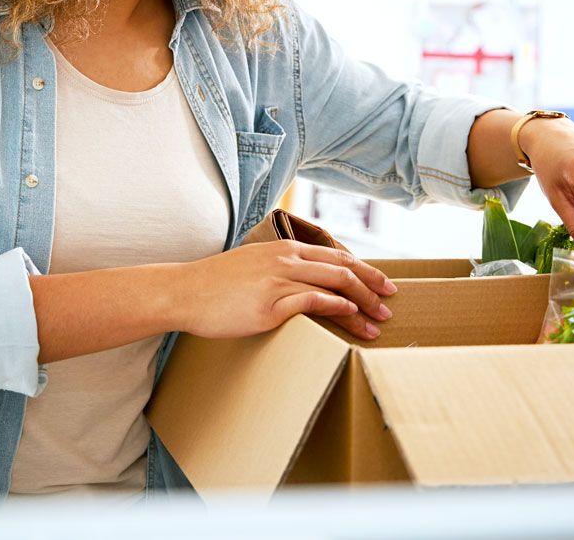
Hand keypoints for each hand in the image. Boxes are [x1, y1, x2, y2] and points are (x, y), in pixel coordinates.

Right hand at [172, 240, 395, 340]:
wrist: (184, 292)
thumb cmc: (217, 284)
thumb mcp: (254, 264)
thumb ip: (281, 268)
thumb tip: (304, 281)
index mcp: (284, 249)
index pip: (336, 255)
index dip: (365, 270)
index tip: (384, 285)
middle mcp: (285, 260)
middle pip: (342, 269)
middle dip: (372, 287)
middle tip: (389, 306)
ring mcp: (277, 281)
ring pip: (333, 286)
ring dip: (361, 306)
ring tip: (376, 325)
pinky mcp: (268, 306)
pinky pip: (311, 301)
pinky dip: (336, 307)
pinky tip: (349, 317)